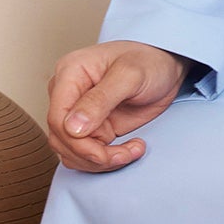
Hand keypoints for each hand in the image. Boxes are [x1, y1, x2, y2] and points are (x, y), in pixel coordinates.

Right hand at [46, 41, 187, 171]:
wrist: (166, 67)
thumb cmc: (149, 61)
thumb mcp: (130, 75)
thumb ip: (100, 99)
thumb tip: (72, 127)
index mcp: (70, 74)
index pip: (57, 117)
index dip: (76, 142)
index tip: (102, 153)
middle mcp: (68, 94)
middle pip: (61, 138)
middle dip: (91, 155)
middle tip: (125, 155)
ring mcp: (78, 113)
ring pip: (70, 151)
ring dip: (98, 162)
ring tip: (130, 152)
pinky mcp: (91, 128)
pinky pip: (84, 154)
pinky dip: (103, 161)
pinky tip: (127, 152)